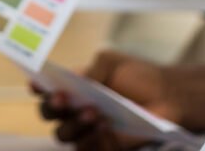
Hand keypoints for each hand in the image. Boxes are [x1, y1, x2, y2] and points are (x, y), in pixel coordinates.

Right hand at [35, 51, 170, 150]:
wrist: (168, 96)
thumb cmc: (139, 75)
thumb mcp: (112, 63)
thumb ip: (91, 70)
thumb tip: (73, 79)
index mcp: (74, 87)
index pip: (47, 88)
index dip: (37, 86)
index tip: (35, 83)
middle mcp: (75, 109)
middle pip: (48, 114)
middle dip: (51, 106)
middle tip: (63, 99)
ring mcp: (87, 131)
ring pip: (63, 135)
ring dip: (73, 124)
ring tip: (94, 112)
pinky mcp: (103, 147)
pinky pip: (85, 149)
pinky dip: (91, 139)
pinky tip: (104, 127)